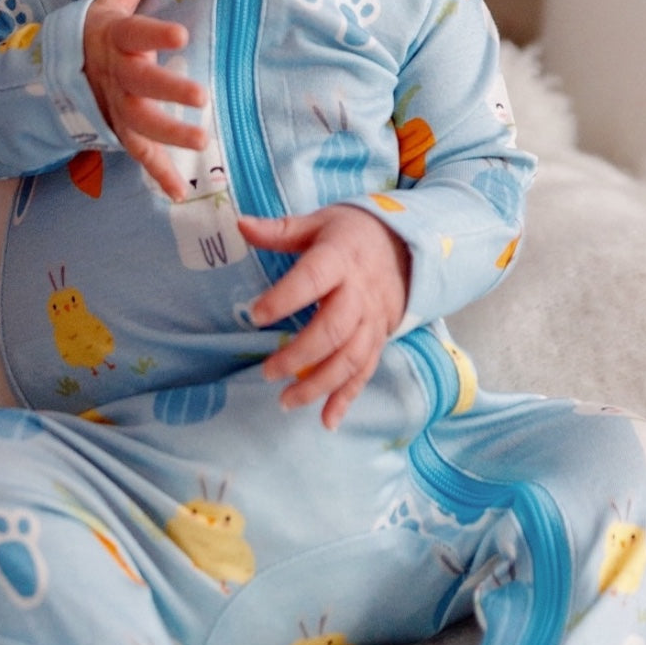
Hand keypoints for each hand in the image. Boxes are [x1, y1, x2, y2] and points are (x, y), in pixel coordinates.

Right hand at [83, 0, 206, 198]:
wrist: (59, 72)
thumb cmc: (96, 35)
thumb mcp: (106, 8)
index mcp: (116, 40)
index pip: (135, 33)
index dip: (156, 34)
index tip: (181, 34)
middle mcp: (116, 75)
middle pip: (143, 83)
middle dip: (170, 90)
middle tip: (201, 97)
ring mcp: (116, 106)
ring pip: (142, 122)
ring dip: (170, 133)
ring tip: (201, 142)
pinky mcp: (119, 130)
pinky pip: (139, 154)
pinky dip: (158, 174)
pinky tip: (179, 192)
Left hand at [239, 205, 409, 428]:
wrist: (406, 246)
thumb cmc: (350, 234)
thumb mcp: (318, 223)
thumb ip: (279, 230)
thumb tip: (240, 224)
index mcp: (339, 259)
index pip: (313, 279)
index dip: (286, 298)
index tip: (256, 314)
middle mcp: (359, 293)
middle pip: (334, 329)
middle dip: (301, 355)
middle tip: (268, 371)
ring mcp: (372, 320)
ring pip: (350, 358)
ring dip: (319, 384)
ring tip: (285, 401)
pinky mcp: (378, 339)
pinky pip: (365, 372)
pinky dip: (347, 398)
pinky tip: (327, 421)